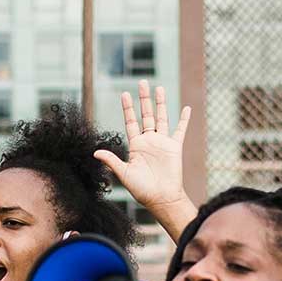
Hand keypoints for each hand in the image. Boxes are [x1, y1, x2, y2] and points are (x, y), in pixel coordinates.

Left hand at [96, 81, 192, 214]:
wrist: (162, 198)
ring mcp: (162, 143)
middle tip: (142, 82)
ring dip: (161, 103)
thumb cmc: (142, 189)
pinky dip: (184, 120)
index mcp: (136, 145)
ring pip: (161, 118)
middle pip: (146, 115)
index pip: (131, 122)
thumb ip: (112, 160)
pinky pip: (180, 130)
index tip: (124, 94)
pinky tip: (186, 108)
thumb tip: (95, 152)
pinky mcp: (174, 147)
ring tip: (159, 88)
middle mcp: (149, 141)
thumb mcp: (124, 173)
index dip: (128, 108)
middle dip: (144, 99)